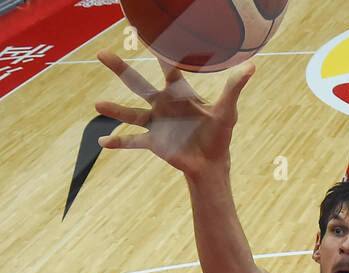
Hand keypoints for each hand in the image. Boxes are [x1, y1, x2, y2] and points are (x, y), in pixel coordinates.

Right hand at [94, 49, 252, 177]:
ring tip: (96, 104)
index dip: (160, 52)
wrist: (211, 162)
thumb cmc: (219, 134)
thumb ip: (234, 87)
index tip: (147, 33)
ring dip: (115, 109)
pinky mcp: (154, 142)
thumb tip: (252, 65)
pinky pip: (133, 141)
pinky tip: (102, 142)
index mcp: (179, 93)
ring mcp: (156, 123)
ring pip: (131, 113)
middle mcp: (163, 105)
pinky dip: (119, 142)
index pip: (168, 68)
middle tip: (102, 54)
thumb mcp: (227, 111)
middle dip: (121, 69)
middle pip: (138, 83)